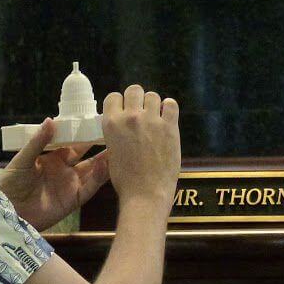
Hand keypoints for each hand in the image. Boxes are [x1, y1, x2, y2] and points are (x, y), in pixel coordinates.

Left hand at [0, 119, 109, 231]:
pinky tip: (105, 167)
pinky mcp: (74, 200)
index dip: (85, 134)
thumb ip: (38, 142)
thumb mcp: (23, 160)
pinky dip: (98, 179)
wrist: (8, 211)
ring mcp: (71, 185)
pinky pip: (89, 188)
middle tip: (116, 135)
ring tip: (119, 150)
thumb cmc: (11, 183)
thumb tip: (51, 120)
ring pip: (93, 172)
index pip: (74, 143)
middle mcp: (66, 170)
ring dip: (105, 162)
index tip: (97, 123)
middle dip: (101, 147)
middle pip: (88, 156)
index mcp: (54, 157)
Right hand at [101, 85, 180, 211]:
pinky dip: (169, 108)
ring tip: (155, 117)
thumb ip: (116, 134)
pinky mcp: (170, 127)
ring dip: (153, 104)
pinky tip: (167, 117)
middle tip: (141, 112)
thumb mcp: (111, 152)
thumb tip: (123, 124)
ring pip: (153, 95)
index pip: (113, 97)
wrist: (145, 194)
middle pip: (134, 90)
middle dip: (137, 99)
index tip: (125, 111)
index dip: (120, 103)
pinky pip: (171, 104)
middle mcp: (131, 117)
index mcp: (112, 123)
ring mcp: (151, 120)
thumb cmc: (126, 179)